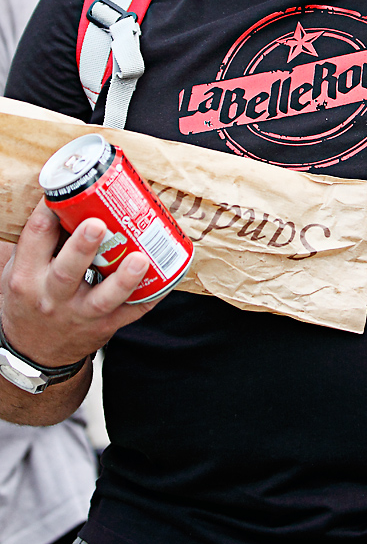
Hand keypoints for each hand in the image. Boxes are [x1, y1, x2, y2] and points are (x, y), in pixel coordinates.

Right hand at [0, 198, 158, 367]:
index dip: (50, 212)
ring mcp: (80, 315)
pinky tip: (167, 277)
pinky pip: (131, 312)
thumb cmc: (30, 298)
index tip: (66, 192)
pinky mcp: (104, 327)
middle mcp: (52, 297)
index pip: (35, 238)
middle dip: (83, 247)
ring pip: (103, 298)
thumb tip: (74, 196)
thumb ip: (44, 240)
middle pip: (67, 271)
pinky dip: (151, 295)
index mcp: (26, 276)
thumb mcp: (21, 270)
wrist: (32, 352)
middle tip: (98, 224)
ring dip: (124, 279)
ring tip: (139, 259)